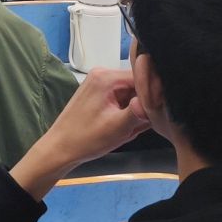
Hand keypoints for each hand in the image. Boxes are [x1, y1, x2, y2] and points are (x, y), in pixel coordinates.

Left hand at [11, 69, 149, 199]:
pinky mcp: (97, 92)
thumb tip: (161, 97)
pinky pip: (121, 97)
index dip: (155, 95)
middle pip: (138, 84)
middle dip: (143, 104)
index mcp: (107, 77)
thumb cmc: (87, 139)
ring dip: (134, 110)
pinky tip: (120, 126)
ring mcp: (98, 81)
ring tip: (127, 128)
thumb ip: (141, 110)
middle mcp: (103, 73)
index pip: (144, 77)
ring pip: (131, 92)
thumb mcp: (120, 127)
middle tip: (139, 125)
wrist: (60, 148)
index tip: (157, 113)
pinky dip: (125, 111)